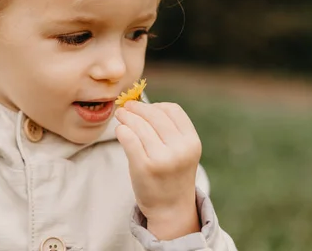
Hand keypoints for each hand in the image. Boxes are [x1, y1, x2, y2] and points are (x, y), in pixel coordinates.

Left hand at [115, 101, 201, 239]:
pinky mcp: (144, 167)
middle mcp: (180, 149)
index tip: (145, 107)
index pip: (173, 110)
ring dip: (126, 117)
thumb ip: (168, 129)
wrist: (170, 208)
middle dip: (137, 108)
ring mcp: (162, 158)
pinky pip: (129, 138)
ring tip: (120, 116)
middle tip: (126, 107)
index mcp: (192, 142)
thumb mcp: (181, 150)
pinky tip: (120, 131)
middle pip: (154, 115)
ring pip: (139, 125)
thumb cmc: (171, 174)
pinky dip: (122, 130)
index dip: (156, 105)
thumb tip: (139, 103)